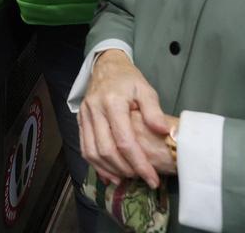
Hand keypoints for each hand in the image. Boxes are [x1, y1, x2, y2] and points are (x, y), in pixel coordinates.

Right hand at [79, 50, 169, 188]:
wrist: (106, 66)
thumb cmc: (128, 79)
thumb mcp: (145, 89)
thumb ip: (154, 111)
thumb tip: (164, 132)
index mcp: (112, 102)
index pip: (124, 140)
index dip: (139, 163)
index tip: (152, 178)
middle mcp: (95, 110)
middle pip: (106, 150)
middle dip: (125, 170)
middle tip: (141, 179)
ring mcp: (84, 116)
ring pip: (92, 152)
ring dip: (109, 170)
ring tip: (126, 179)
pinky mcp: (80, 121)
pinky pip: (84, 147)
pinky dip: (96, 164)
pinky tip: (110, 173)